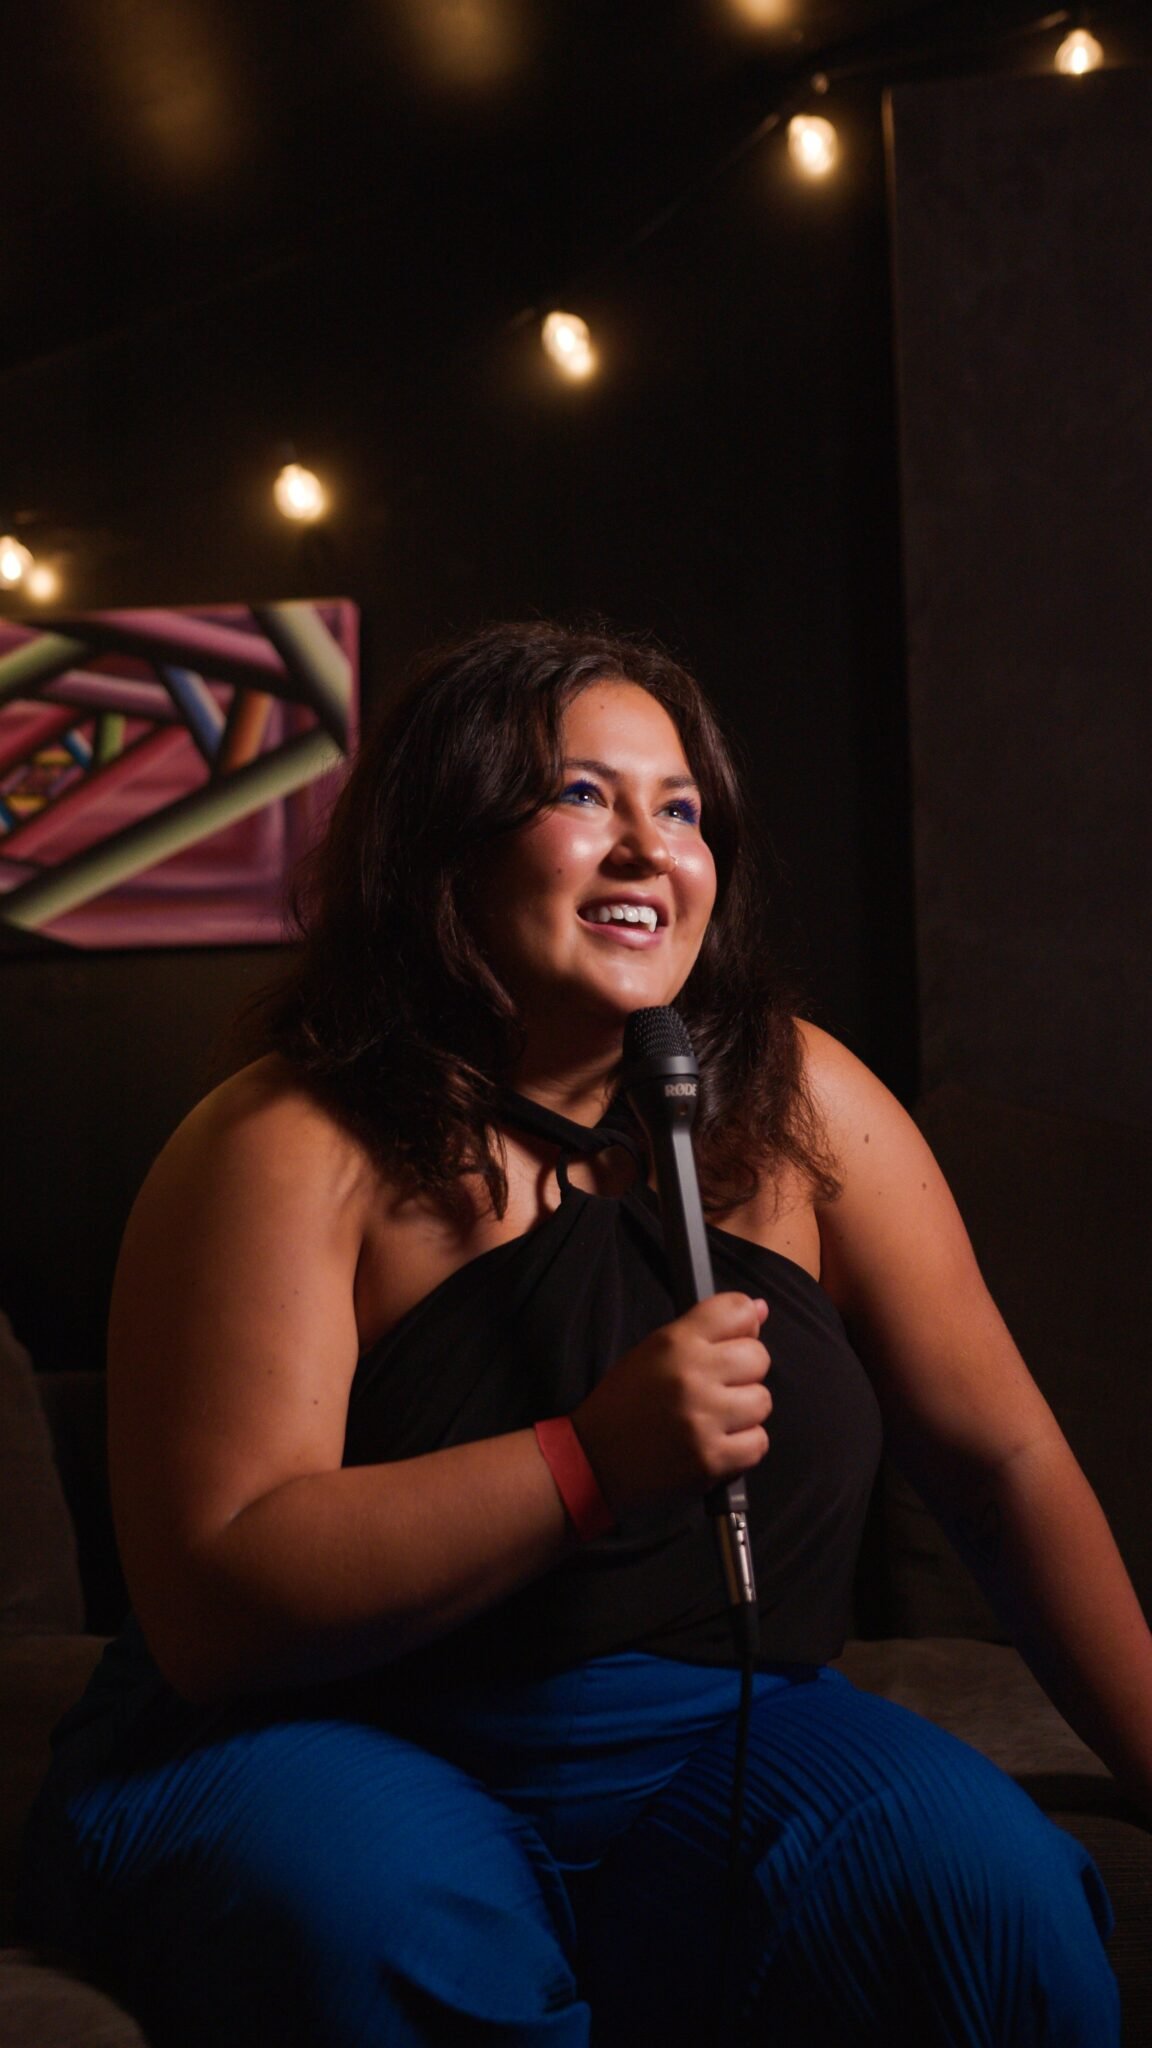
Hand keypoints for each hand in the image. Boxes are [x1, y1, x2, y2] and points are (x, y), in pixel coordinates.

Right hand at [571, 1293, 770, 1516]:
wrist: (593, 1461)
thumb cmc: (623, 1403)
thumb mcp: (653, 1351)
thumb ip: (707, 1328)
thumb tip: (761, 1309)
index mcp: (675, 1342)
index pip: (739, 1310)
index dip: (744, 1325)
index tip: (733, 1340)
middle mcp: (692, 1376)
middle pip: (759, 1357)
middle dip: (744, 1372)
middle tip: (717, 1387)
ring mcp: (703, 1420)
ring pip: (762, 1401)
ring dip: (744, 1412)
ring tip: (713, 1418)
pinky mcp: (711, 1460)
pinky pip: (758, 1443)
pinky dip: (743, 1446)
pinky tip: (716, 1442)